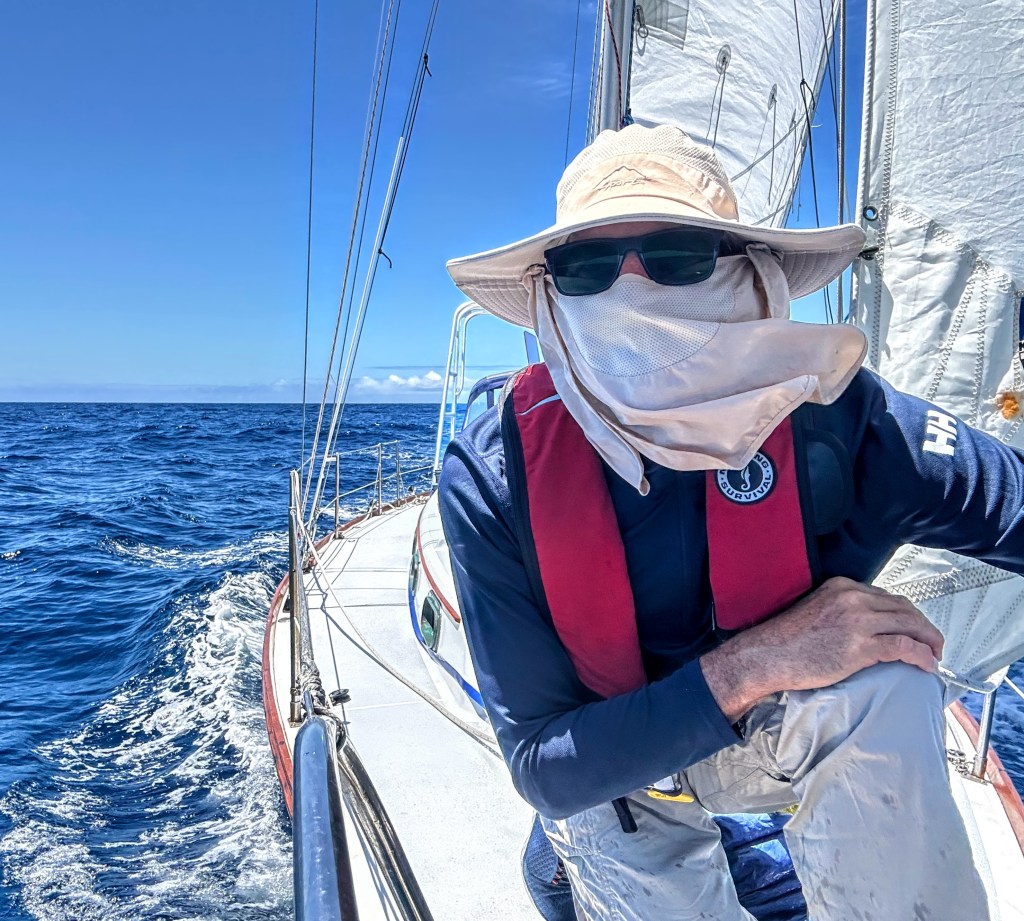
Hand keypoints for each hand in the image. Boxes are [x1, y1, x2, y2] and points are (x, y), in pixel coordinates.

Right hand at [699, 577, 943, 722]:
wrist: (769, 655)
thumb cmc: (788, 640)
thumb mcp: (817, 610)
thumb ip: (842, 610)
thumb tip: (867, 627)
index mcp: (842, 586)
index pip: (887, 597)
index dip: (908, 614)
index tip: (915, 629)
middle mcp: (852, 597)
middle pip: (904, 608)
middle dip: (925, 627)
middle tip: (934, 644)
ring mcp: (857, 621)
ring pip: (909, 625)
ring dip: (929, 641)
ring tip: (935, 655)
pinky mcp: (860, 646)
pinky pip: (904, 647)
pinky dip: (922, 655)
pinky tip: (928, 664)